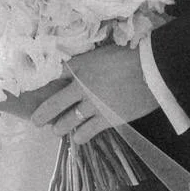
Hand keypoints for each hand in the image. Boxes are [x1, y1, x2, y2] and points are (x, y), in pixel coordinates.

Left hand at [30, 41, 154, 135]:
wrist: (154, 69)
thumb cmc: (132, 55)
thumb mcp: (103, 52)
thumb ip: (88, 62)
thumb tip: (78, 67)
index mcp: (80, 66)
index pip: (52, 75)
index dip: (41, 84)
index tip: (35, 91)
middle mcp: (80, 86)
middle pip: (52, 104)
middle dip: (41, 115)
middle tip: (37, 121)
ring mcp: (92, 105)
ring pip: (66, 123)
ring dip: (60, 128)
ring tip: (58, 130)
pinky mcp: (106, 119)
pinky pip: (85, 133)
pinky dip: (80, 136)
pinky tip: (79, 137)